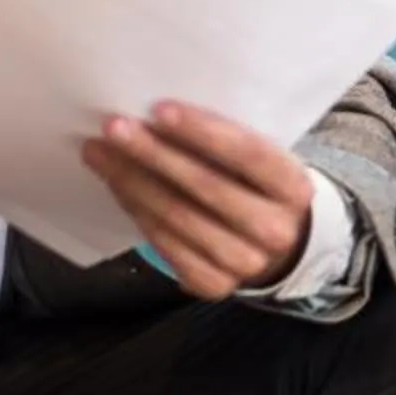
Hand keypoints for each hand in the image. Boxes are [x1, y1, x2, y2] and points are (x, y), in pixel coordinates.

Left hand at [80, 101, 312, 299]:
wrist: (278, 244)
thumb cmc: (258, 185)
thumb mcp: (262, 160)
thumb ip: (228, 141)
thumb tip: (158, 116)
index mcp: (294, 188)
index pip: (248, 154)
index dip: (202, 131)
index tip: (159, 109)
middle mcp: (275, 230)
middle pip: (205, 187)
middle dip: (153, 153)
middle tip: (113, 128)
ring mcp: (245, 263)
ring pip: (179, 218)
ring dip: (133, 182)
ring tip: (101, 154)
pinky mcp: (214, 285)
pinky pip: (166, 245)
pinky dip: (138, 212)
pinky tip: (118, 187)